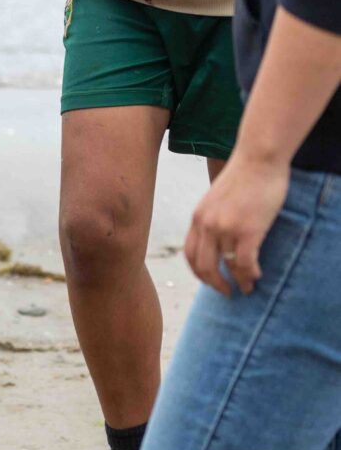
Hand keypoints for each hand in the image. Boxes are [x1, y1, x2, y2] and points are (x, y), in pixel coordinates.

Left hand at [184, 154, 288, 295]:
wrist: (259, 156)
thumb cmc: (245, 174)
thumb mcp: (218, 198)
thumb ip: (215, 216)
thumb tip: (221, 235)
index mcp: (197, 218)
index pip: (189, 254)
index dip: (199, 271)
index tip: (209, 280)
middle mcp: (206, 226)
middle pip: (203, 266)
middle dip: (214, 284)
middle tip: (226, 292)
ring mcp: (225, 228)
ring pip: (227, 266)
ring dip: (236, 281)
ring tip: (246, 288)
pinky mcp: (247, 229)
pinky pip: (245, 262)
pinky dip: (250, 273)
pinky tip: (257, 276)